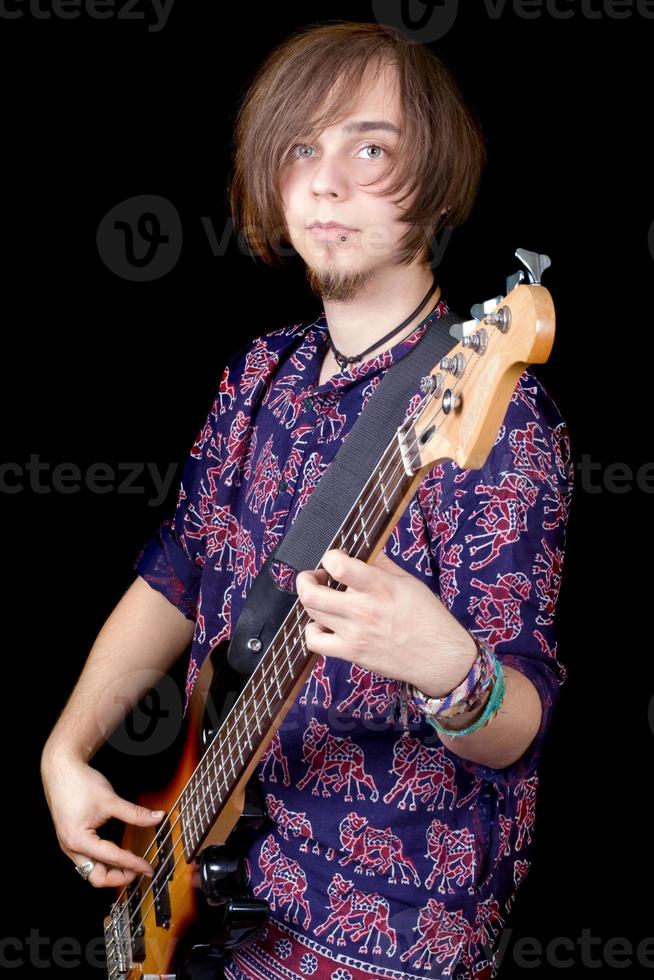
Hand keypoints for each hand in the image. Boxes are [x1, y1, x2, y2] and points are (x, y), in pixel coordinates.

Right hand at [40, 747, 163, 887]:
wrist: (60, 769)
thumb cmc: (79, 783)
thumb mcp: (110, 799)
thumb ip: (135, 813)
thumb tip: (156, 818)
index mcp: (78, 840)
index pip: (112, 858)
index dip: (134, 863)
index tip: (148, 868)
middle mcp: (71, 848)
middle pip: (96, 877)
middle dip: (119, 878)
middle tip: (138, 871)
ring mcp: (69, 845)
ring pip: (90, 871)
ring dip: (110, 872)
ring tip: (130, 866)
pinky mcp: (71, 840)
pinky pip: (87, 860)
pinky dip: (102, 862)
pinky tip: (115, 855)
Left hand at [295, 548, 476, 696]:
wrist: (440, 657)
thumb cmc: (428, 617)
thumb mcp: (408, 581)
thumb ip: (381, 563)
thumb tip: (360, 549)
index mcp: (380, 587)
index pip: (338, 565)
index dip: (330, 557)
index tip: (336, 559)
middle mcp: (363, 610)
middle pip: (312, 592)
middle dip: (306, 579)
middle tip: (317, 577)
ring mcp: (354, 633)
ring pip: (311, 612)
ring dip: (311, 600)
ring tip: (323, 597)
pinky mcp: (351, 653)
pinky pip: (314, 641)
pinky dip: (312, 630)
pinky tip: (323, 624)